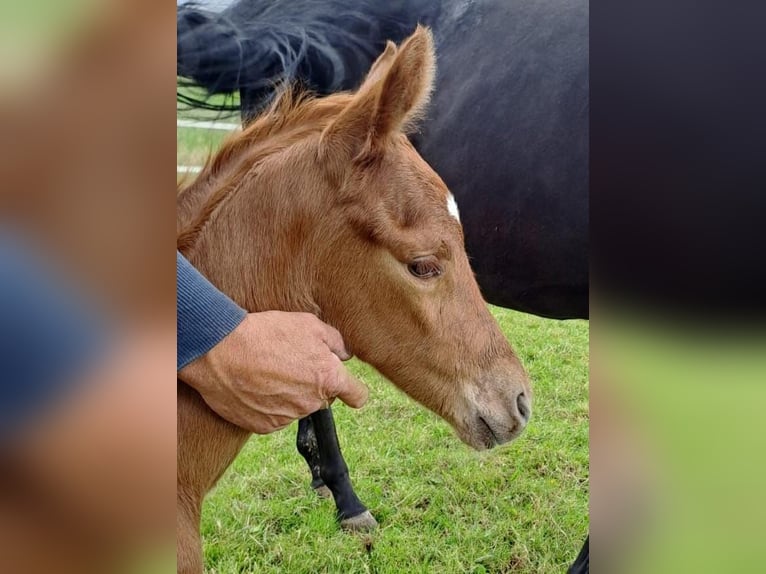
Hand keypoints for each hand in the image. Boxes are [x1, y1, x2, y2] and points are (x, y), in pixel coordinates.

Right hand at [178, 311, 367, 433]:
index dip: (353, 390)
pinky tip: (255, 386)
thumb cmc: (265, 333)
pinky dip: (268, 405)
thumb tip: (345, 355)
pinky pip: (275, 417)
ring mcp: (288, 417)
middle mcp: (312, 403)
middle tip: (290, 364)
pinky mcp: (265, 427)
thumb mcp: (308, 324)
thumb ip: (335, 341)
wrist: (220, 351)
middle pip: (322, 399)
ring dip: (289, 394)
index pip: (358, 396)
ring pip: (298, 407)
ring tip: (267, 372)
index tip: (347, 387)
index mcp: (328, 379)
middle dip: (313, 384)